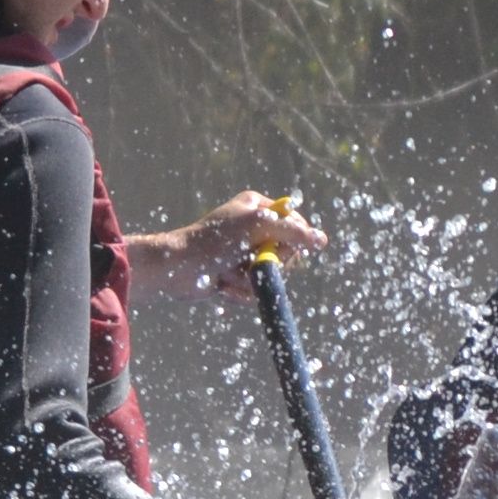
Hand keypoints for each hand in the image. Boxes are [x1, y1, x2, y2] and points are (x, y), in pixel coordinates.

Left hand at [130, 191, 325, 303]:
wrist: (176, 268)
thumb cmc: (213, 241)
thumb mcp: (258, 225)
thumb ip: (293, 230)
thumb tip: (321, 239)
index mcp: (257, 207)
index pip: (295, 223)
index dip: (293, 239)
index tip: (279, 245)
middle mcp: (251, 228)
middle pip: (286, 253)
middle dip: (268, 263)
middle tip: (248, 259)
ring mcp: (242, 253)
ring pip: (270, 275)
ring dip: (251, 280)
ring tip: (229, 272)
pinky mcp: (234, 276)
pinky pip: (254, 291)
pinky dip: (240, 292)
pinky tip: (222, 285)